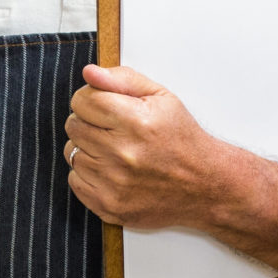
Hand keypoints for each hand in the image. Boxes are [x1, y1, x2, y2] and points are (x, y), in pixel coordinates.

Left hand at [65, 64, 235, 229]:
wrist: (205, 185)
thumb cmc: (181, 139)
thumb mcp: (162, 98)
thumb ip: (123, 80)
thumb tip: (90, 72)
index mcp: (135, 121)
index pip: (83, 100)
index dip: (91, 99)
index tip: (105, 106)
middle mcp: (122, 153)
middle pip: (74, 125)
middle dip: (90, 123)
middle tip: (114, 130)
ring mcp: (114, 182)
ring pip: (72, 153)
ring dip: (89, 150)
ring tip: (117, 152)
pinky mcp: (108, 205)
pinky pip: (74, 180)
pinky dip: (88, 175)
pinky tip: (113, 172)